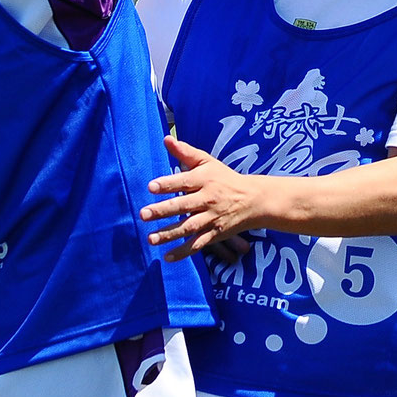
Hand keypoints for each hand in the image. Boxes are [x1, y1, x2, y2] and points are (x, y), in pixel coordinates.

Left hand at [141, 136, 263, 259]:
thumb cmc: (224, 178)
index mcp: (205, 180)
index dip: (168, 184)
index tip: (151, 187)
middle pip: (183, 205)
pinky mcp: (215, 234)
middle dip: (163, 211)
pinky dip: (183, 252)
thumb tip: (166, 139)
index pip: (184, 181)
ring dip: (169, 234)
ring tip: (150, 239)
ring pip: (188, 227)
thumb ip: (185, 152)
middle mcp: (207, 199)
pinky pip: (198, 244)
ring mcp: (211, 218)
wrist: (253, 200)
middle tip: (143, 214)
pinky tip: (167, 257)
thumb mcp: (208, 162)